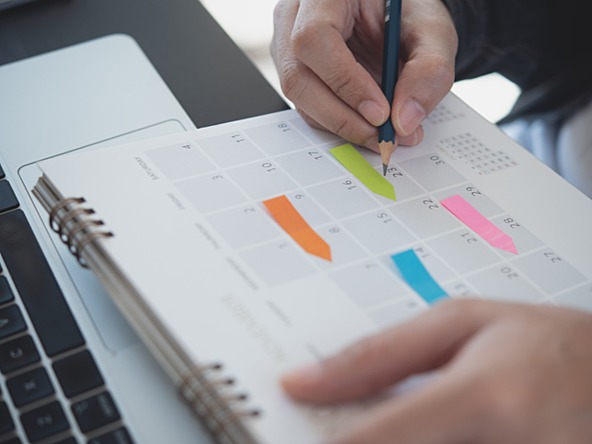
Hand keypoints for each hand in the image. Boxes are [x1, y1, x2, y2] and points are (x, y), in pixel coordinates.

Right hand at [271, 0, 456, 151]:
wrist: (397, 21)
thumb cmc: (408, 16)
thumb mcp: (432, 34)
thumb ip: (428, 72)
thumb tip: (404, 121)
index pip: (316, 38)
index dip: (344, 81)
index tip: (379, 113)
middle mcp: (295, 18)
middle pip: (298, 76)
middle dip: (342, 116)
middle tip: (382, 136)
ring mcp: (288, 47)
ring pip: (300, 98)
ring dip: (341, 125)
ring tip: (381, 135)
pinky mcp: (296, 73)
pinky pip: (308, 107)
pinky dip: (338, 123)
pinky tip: (367, 127)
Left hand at [281, 299, 591, 442]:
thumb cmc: (550, 345)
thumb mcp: (464, 323)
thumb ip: (381, 355)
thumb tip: (304, 381)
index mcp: (486, 398)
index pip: (377, 439)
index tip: (285, 437)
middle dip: (353, 443)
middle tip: (336, 421)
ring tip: (406, 416)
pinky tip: (423, 430)